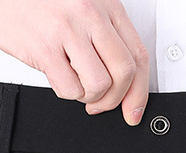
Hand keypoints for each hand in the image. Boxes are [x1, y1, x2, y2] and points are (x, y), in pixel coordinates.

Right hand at [0, 0, 148, 125]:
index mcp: (105, 4)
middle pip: (125, 73)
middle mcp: (90, 13)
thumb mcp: (78, 6)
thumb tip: (121, 79)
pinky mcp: (44, 47)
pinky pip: (70, 88)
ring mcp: (68, 30)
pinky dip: (67, 93)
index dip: (140, 91)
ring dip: (89, 97)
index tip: (134, 110)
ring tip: (75, 85)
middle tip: (100, 104)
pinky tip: (58, 79)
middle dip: (116, 99)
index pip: (138, 55)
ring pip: (100, 85)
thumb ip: (101, 35)